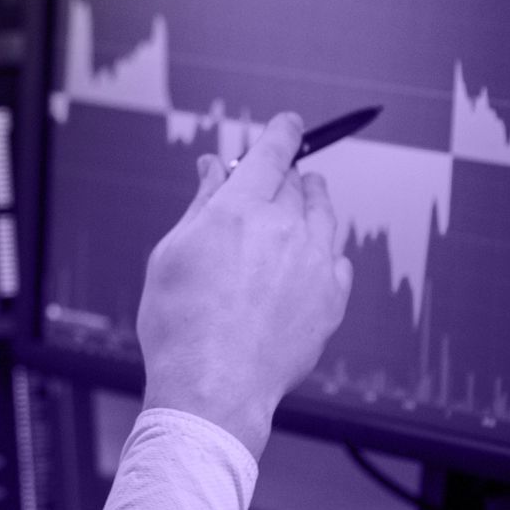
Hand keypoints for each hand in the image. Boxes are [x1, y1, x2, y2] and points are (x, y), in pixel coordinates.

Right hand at [135, 113, 353, 457]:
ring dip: (314, 203)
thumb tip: (214, 169)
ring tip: (306, 202)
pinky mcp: (332, 301)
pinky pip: (337, 260)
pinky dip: (324, 250)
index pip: (271, 153)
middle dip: (288, 173)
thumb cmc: (180, 322)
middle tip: (279, 176)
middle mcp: (285, 229)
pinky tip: (311, 258)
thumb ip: (201, 205)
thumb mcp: (172, 253)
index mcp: (240, 210)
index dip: (281, 133)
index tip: (289, 124)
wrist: (213, 385)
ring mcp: (315, 265)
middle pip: (298, 184)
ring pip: (325, 217)